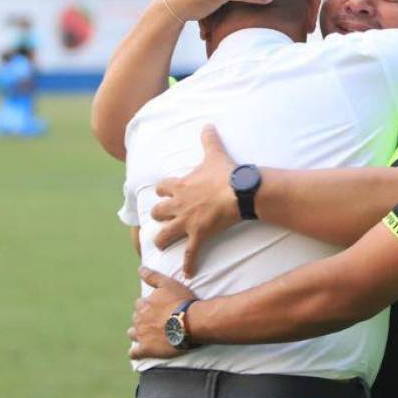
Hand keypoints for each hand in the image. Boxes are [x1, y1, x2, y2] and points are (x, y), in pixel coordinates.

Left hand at [129, 267, 195, 359]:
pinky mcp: (146, 349)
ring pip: (133, 334)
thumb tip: (139, 268)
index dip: (148, 306)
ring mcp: (141, 335)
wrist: (190, 322)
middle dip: (143, 319)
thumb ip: (152, 276)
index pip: (140, 304)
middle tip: (156, 321)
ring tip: (148, 335)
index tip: (157, 308)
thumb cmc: (181, 302)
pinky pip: (134, 352)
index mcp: (143, 305)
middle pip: (137, 318)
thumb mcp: (168, 284)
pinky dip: (135, 352)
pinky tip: (137, 352)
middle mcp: (139, 319)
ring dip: (138, 334)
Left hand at [151, 125, 238, 277]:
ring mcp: (187, 222)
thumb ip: (208, 139)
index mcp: (180, 186)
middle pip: (158, 213)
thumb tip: (207, 124)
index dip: (162, 191)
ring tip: (162, 246)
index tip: (162, 194)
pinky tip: (187, 273)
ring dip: (162, 241)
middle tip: (161, 220)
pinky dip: (188, 264)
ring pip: (165, 235)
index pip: (162, 188)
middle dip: (158, 217)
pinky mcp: (198, 235)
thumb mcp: (214, 154)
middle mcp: (179, 205)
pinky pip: (190, 253)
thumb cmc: (226, 173)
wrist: (238, 191)